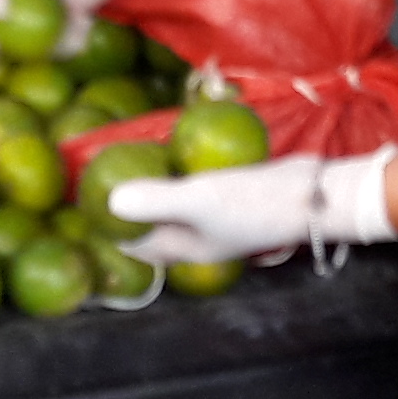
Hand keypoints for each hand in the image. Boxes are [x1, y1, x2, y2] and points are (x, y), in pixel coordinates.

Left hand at [114, 149, 397, 264]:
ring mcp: (217, 218)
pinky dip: (181, 173)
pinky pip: (195, 187)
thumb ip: (154, 200)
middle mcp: (199, 238)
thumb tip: (109, 202)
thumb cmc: (254, 203)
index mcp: (187, 250)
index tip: (85, 204)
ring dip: (154, 187)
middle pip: (153, 226)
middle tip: (102, 173)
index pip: (137, 247)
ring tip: (129, 158)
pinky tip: (174, 148)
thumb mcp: (199, 199)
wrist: (312, 194)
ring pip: (174, 205)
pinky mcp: (232, 195)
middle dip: (128, 207)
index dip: (110, 231)